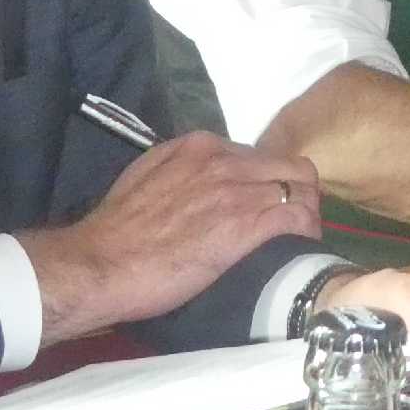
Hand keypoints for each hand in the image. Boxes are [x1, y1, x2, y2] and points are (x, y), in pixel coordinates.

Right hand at [26, 132, 321, 344]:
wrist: (102, 263)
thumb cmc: (118, 229)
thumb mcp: (148, 176)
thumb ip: (182, 169)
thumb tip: (203, 177)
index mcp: (200, 146)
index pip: (260, 154)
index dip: (272, 180)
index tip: (270, 202)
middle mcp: (224, 161)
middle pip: (290, 167)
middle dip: (300, 193)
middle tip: (297, 222)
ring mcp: (237, 191)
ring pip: (300, 190)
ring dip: (307, 215)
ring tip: (302, 238)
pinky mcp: (245, 226)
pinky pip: (296, 218)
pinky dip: (306, 231)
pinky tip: (302, 247)